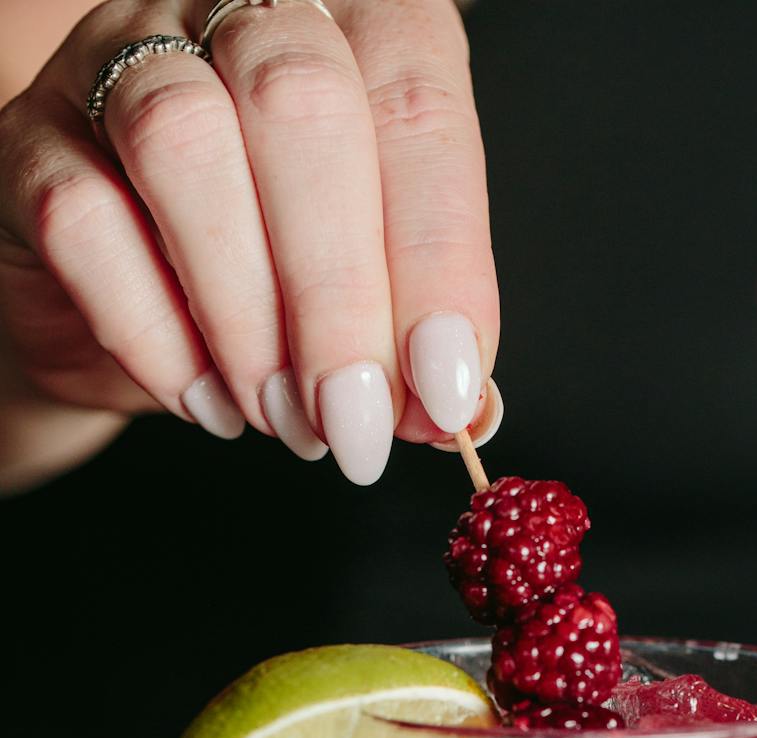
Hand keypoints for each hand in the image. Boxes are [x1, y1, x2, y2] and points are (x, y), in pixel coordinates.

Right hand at [0, 0, 498, 483]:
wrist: (125, 314)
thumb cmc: (272, 284)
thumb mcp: (369, 300)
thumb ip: (419, 335)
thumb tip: (460, 409)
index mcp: (358, 24)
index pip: (416, 107)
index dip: (439, 261)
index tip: (445, 389)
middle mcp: (240, 10)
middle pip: (301, 105)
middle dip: (340, 296)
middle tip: (356, 422)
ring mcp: (123, 56)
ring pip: (185, 144)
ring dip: (247, 316)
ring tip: (284, 419)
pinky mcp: (35, 138)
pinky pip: (83, 219)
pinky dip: (156, 336)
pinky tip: (205, 402)